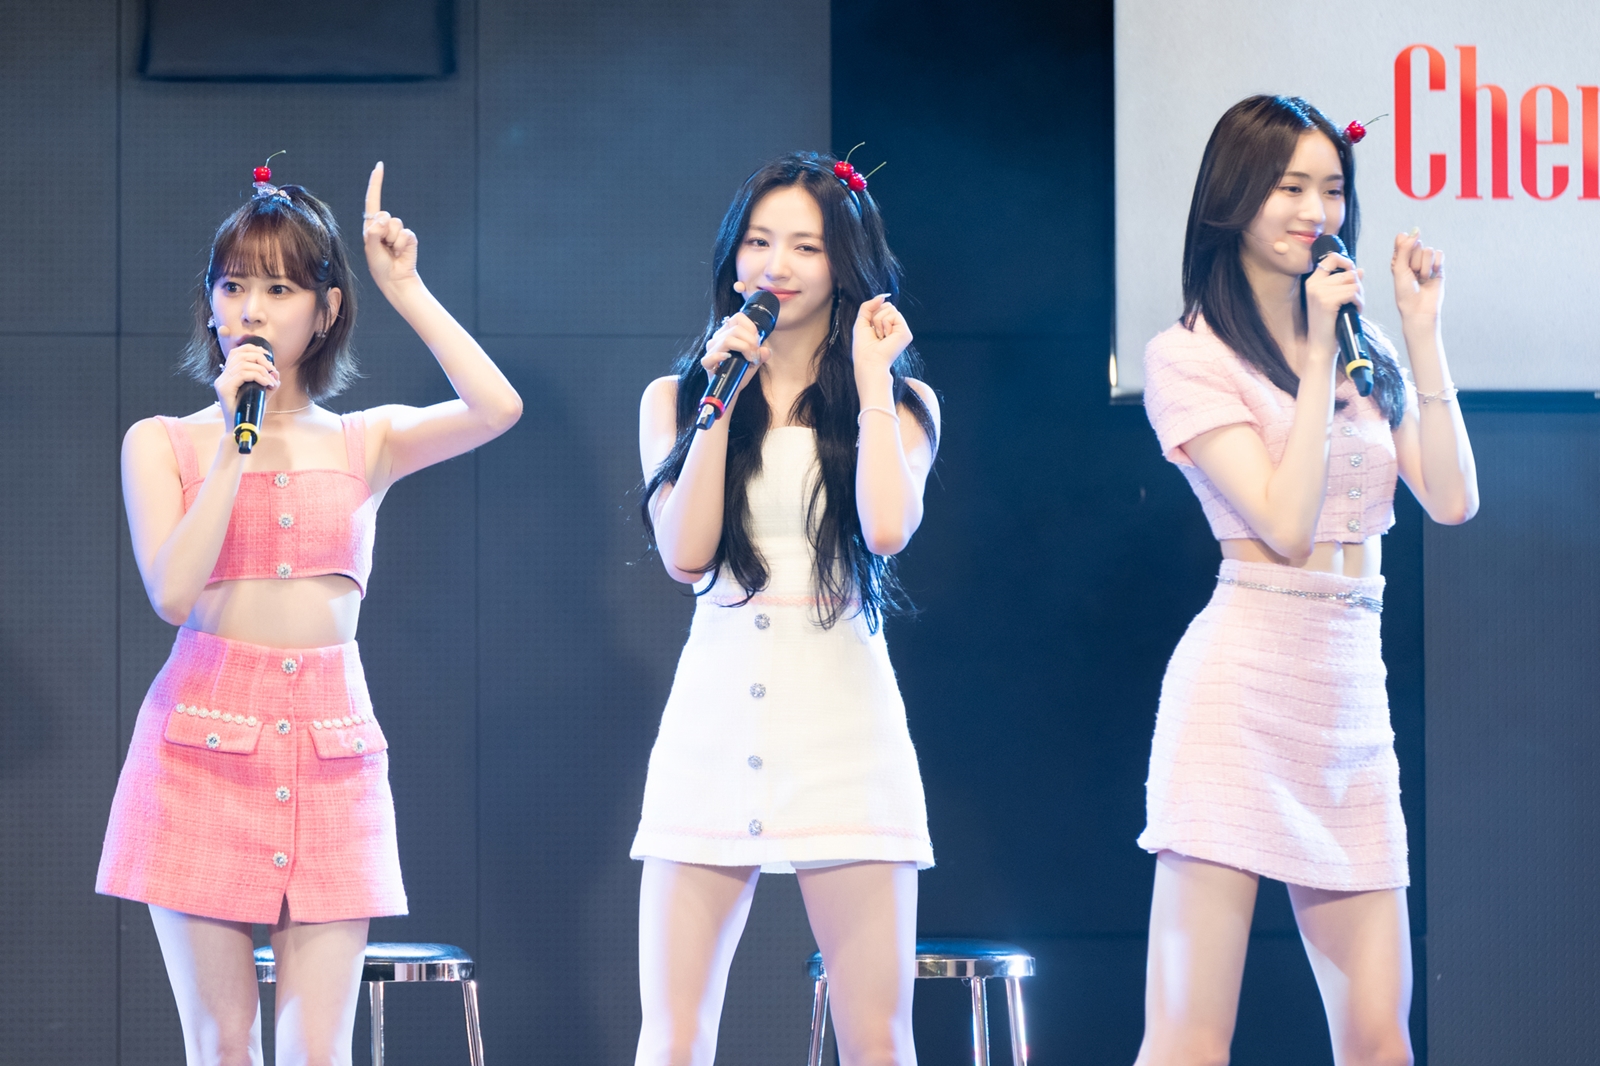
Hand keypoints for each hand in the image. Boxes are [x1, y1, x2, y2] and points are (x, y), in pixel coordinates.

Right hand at [213, 328, 277, 423]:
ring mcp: (221, 382)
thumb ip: (268, 382)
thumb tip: (275, 372)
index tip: (268, 355)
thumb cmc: (250, 412)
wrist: (240, 429)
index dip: (253, 349)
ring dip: (262, 370)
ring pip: (243, 364)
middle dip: (260, 358)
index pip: (237, 352)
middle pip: (240, 354)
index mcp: (228, 375)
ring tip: (271, 380)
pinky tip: (266, 384)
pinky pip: (243, 374)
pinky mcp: (224, 389)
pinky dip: (258, 376)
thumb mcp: (262, 394)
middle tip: (272, 369)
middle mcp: (222, 376)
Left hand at [362, 162, 419, 292]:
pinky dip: (402, 245)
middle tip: (383, 247)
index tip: (379, 166)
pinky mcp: (410, 238)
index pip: (372, 200)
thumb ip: (374, 234)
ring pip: (395, 224)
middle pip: (384, 215)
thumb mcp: (371, 250)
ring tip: (391, 252)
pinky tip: (400, 254)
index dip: (376, 183)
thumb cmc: (380, 266)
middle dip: (382, 231)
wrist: (395, 280)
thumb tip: (382, 221)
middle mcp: (384, 226)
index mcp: (371, 226)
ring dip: (392, 240)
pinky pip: (406, 235)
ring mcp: (398, 231)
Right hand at [699, 308, 772, 397]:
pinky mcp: (707, 362)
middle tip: (756, 354)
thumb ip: (761, 353)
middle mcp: (718, 338)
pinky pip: (713, 355)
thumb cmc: (740, 372)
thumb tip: (766, 351)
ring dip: (744, 348)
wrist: (731, 389)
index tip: (757, 341)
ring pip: (728, 339)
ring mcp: (711, 349)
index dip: (751, 327)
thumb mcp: (755, 360)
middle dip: (751, 341)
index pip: (738, 318)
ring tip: (751, 359)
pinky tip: (729, 359)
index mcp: (727, 332)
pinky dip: (722, 356)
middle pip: (736, 330)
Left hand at [851, 295, 911, 378]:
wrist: (869, 361)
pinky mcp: (906, 333)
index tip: (870, 329)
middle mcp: (896, 328)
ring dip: (879, 321)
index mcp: (887, 326)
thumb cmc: (863, 347)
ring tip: (880, 336)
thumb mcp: (861, 321)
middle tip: (875, 334)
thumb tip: (882, 296)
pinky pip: (894, 314)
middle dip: (876, 317)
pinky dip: (885, 324)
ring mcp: (902, 330)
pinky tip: (885, 336)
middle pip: (887, 306)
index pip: (882, 307)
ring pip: (890, 308)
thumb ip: (868, 306)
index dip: (872, 314)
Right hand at [1302, 253, 1362, 359]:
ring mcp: (1319, 292)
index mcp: (1313, 282)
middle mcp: (1313, 284)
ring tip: (1355, 307)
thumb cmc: (1329, 326)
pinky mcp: (1327, 301)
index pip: (1331, 258)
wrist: (1321, 347)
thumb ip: (1345, 284)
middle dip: (1358, 285)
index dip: (1346, 262)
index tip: (1353, 273)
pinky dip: (1359, 303)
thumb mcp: (1336, 301)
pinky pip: (1353, 293)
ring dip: (1360, 295)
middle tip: (1356, 301)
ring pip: (1353, 282)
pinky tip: (1355, 311)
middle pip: (1348, 272)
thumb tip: (1360, 270)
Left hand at [1392, 229, 1444, 322]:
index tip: (1404, 257)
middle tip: (1413, 275)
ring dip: (1425, 266)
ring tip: (1422, 279)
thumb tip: (1414, 231)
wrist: (1420, 309)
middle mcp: (1412, 259)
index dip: (1405, 246)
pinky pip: (1440, 255)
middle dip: (1414, 261)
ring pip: (1429, 250)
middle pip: (1417, 244)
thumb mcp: (1400, 269)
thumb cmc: (1405, 292)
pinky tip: (1432, 277)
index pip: (1403, 240)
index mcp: (1399, 258)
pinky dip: (1436, 266)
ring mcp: (1426, 263)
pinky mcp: (1438, 267)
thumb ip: (1405, 249)